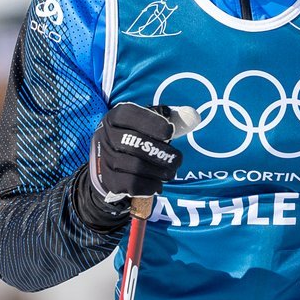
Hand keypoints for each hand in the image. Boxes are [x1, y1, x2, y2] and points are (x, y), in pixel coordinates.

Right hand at [76, 103, 184, 225]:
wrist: (112, 166)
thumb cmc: (137, 140)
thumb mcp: (149, 125)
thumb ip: (172, 119)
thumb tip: (194, 116)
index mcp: (116, 117)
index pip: (130, 115)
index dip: (153, 123)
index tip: (170, 132)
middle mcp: (105, 136)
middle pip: (136, 143)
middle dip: (163, 153)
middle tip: (177, 160)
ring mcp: (105, 159)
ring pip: (136, 166)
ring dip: (159, 171)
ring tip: (169, 172)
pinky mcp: (109, 180)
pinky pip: (133, 184)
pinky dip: (150, 185)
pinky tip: (156, 183)